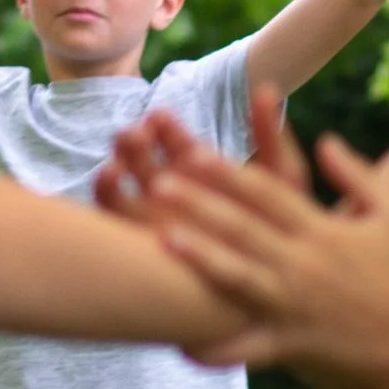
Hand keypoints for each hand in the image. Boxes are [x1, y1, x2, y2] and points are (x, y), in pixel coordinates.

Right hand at [97, 85, 309, 226]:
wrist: (264, 301)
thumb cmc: (278, 238)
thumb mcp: (281, 184)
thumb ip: (271, 141)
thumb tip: (267, 87)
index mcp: (201, 176)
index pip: (178, 146)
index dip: (167, 131)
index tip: (161, 118)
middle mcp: (172, 195)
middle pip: (145, 160)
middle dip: (136, 143)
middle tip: (134, 134)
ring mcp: (149, 221)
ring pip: (124, 183)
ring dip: (120, 162)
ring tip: (120, 152)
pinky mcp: (133, 247)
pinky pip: (112, 218)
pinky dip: (107, 192)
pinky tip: (108, 175)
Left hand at [100, 112, 388, 382]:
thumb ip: (359, 173)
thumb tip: (323, 139)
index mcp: (324, 230)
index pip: (269, 193)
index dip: (230, 172)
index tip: (192, 151)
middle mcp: (305, 265)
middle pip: (244, 229)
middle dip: (201, 205)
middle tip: (156, 182)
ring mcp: (296, 306)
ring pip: (240, 279)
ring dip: (200, 259)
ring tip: (160, 239)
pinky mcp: (294, 344)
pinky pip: (248, 348)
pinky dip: (216, 348)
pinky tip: (180, 344)